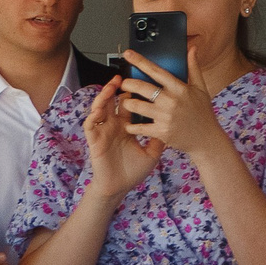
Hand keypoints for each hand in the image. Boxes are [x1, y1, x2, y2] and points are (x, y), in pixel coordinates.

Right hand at [81, 77, 165, 200]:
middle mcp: (114, 126)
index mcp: (127, 126)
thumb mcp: (152, 153)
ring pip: (100, 108)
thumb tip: (175, 125)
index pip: (129, 105)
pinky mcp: (94, 140)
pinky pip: (90, 125)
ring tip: (110, 87)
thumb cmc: (134, 171)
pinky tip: (99, 109)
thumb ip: (160, 138)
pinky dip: (93, 116)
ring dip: (103, 97)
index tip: (141, 81)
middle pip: (113, 102)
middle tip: (124, 77)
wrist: (120, 187)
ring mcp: (103, 131)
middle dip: (117, 89)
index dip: (132, 93)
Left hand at [119, 51, 231, 163]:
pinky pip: (137, 126)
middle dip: (127, 84)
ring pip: (134, 106)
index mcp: (179, 88)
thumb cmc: (203, 113)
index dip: (140, 61)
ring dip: (127, 103)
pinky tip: (131, 124)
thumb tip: (192, 50)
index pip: (156, 71)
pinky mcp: (161, 131)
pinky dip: (131, 126)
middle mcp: (171, 101)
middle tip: (125, 85)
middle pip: (140, 87)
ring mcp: (165, 117)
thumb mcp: (201, 89)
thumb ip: (194, 68)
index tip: (128, 54)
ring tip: (128, 103)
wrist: (207, 139)